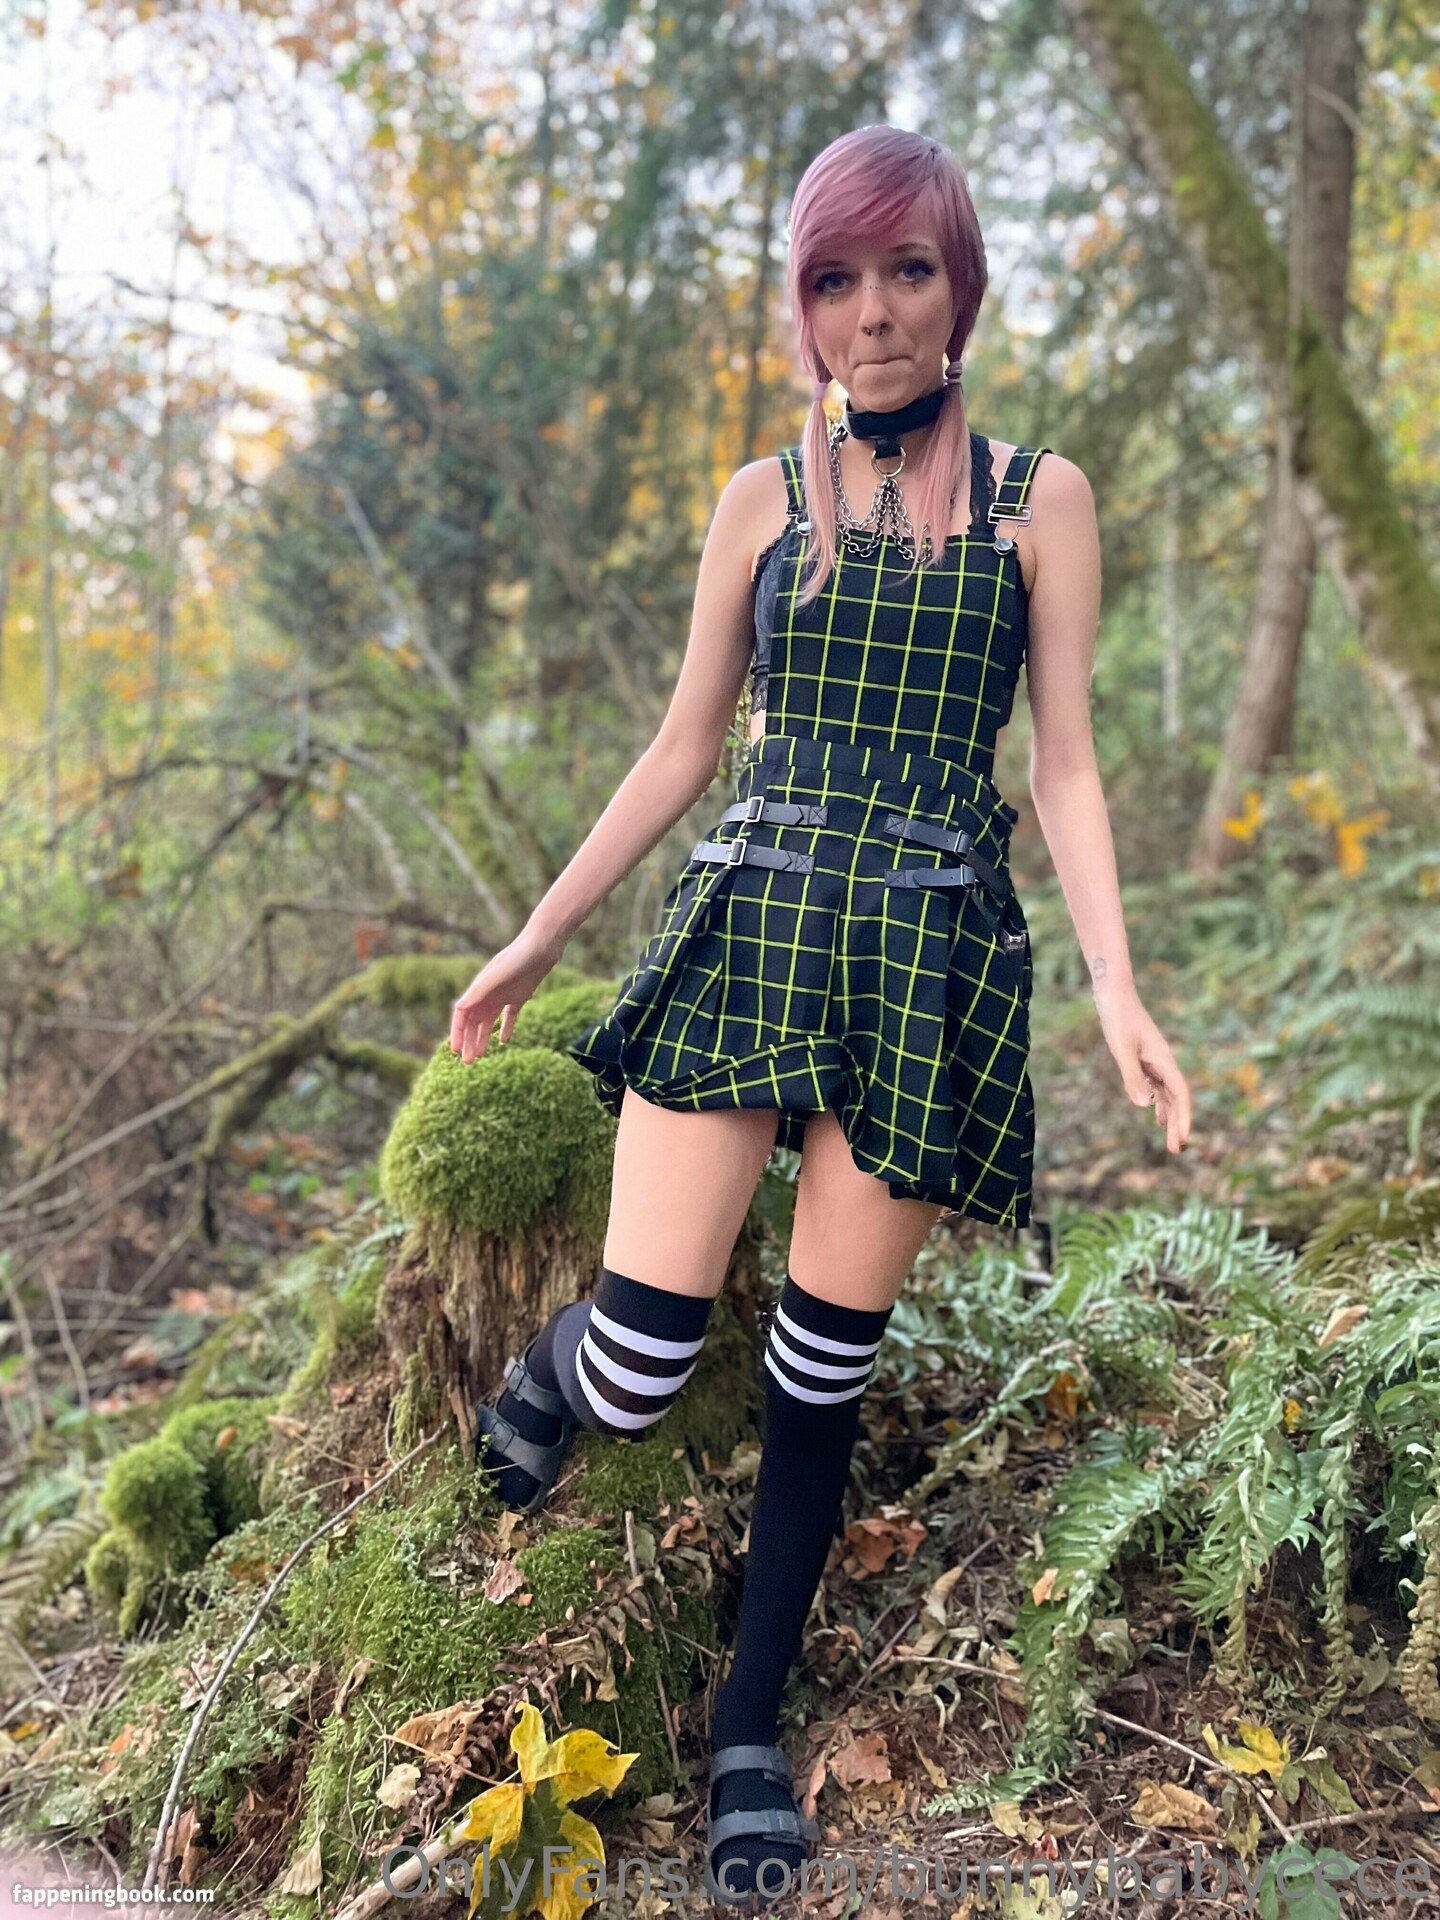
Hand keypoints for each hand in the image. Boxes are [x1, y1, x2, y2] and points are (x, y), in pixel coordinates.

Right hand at [449, 926, 566, 1064]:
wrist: (543, 945)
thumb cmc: (519, 957)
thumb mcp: (498, 974)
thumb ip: (479, 991)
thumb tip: (459, 1008)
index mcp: (479, 989)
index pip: (461, 1015)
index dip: (457, 1033)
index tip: (456, 1051)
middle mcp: (488, 994)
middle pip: (473, 1023)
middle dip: (468, 1042)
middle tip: (468, 1063)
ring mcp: (504, 995)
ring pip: (488, 1022)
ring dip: (482, 1038)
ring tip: (480, 1056)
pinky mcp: (520, 996)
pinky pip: (509, 1016)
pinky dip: (505, 1028)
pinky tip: (504, 1041)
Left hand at [1095, 985, 1191, 1153]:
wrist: (1113, 993)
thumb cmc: (1117, 1018)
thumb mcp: (1121, 1049)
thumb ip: (1133, 1077)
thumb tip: (1146, 1106)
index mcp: (1162, 1060)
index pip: (1180, 1094)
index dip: (1183, 1117)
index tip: (1183, 1138)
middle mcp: (1163, 1062)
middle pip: (1176, 1098)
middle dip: (1178, 1124)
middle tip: (1175, 1151)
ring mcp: (1154, 1061)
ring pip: (1167, 1094)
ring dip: (1170, 1116)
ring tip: (1170, 1141)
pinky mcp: (1144, 1058)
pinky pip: (1156, 1086)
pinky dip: (1158, 1102)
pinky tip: (1155, 1115)